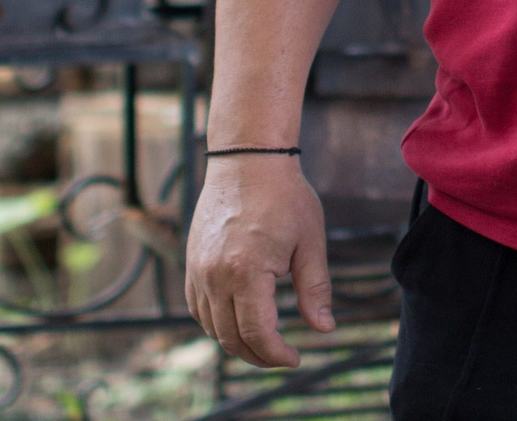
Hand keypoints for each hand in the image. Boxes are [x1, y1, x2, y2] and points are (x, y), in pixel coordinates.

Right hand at [184, 157, 335, 367]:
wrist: (247, 159)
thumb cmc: (285, 196)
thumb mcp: (310, 242)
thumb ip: (315, 289)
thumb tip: (323, 329)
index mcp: (246, 271)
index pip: (257, 333)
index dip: (276, 355)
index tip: (295, 358)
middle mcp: (215, 275)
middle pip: (231, 337)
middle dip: (258, 355)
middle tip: (282, 355)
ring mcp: (198, 269)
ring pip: (211, 326)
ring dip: (236, 342)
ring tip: (264, 341)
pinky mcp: (192, 262)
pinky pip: (198, 307)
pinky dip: (216, 323)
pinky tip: (238, 320)